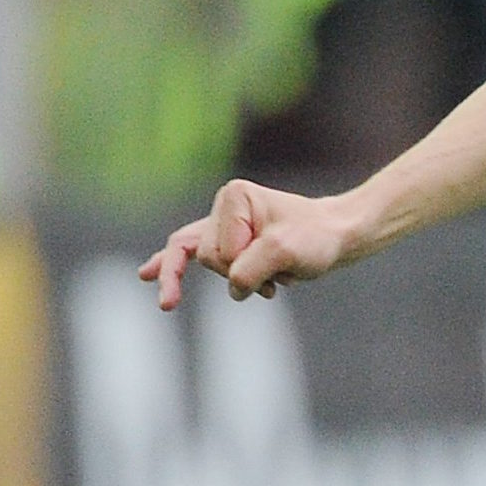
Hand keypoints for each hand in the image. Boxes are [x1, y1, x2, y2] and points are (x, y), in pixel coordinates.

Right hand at [139, 180, 362, 311]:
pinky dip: (171, 268)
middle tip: (280, 277)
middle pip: (208, 257)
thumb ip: (250, 269)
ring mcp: (223, 224)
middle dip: (242, 276)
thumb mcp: (286, 253)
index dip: (246, 265)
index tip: (282, 258)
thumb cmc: (316, 238)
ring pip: (206, 264)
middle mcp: (223, 206)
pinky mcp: (227, 240)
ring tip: (270, 283)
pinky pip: (188, 253)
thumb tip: (233, 288)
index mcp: (234, 197)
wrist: (338, 237)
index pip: (219, 249)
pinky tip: (147, 276)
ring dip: (242, 281)